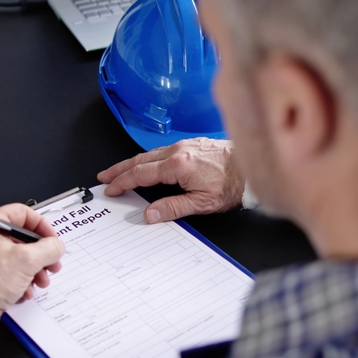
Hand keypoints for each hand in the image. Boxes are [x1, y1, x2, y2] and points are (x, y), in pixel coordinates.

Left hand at [0, 204, 64, 357]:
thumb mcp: (27, 261)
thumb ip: (49, 248)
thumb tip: (57, 246)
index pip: (21, 213)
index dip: (41, 225)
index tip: (53, 239)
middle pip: (22, 238)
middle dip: (41, 253)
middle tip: (52, 263)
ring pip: (19, 257)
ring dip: (35, 270)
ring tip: (41, 281)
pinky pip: (10, 273)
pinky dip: (22, 281)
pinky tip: (26, 292)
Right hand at [97, 138, 243, 222]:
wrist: (252, 166)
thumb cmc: (232, 184)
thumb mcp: (202, 203)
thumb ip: (173, 208)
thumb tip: (149, 214)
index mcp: (177, 166)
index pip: (140, 174)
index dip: (122, 182)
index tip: (111, 188)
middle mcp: (178, 151)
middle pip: (140, 159)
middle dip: (120, 169)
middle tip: (105, 177)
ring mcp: (185, 145)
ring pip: (151, 153)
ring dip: (133, 162)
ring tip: (120, 171)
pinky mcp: (192, 144)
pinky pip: (163, 150)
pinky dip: (149, 157)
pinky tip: (148, 164)